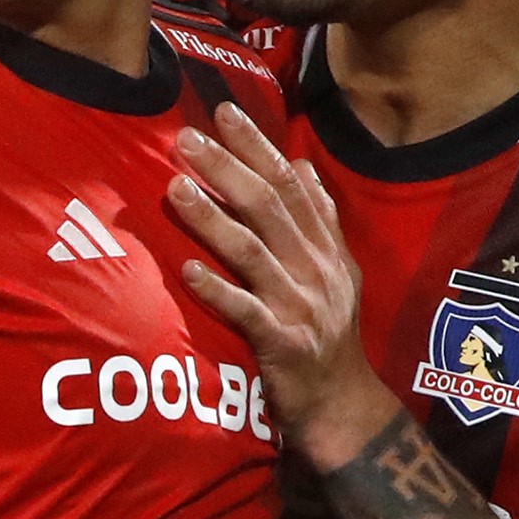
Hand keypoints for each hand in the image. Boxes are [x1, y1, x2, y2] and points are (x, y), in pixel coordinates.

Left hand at [164, 104, 398, 470]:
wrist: (342, 406)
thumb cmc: (326, 334)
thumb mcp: (335, 270)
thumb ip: (319, 218)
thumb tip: (301, 164)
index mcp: (324, 248)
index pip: (290, 184)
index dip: (258, 146)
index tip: (224, 111)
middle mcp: (315, 269)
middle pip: (269, 207)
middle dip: (227, 167)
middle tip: (184, 138)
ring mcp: (300, 306)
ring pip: (253, 252)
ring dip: (213, 218)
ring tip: (175, 187)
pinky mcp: (283, 344)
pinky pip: (247, 313)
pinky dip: (218, 292)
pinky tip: (187, 272)